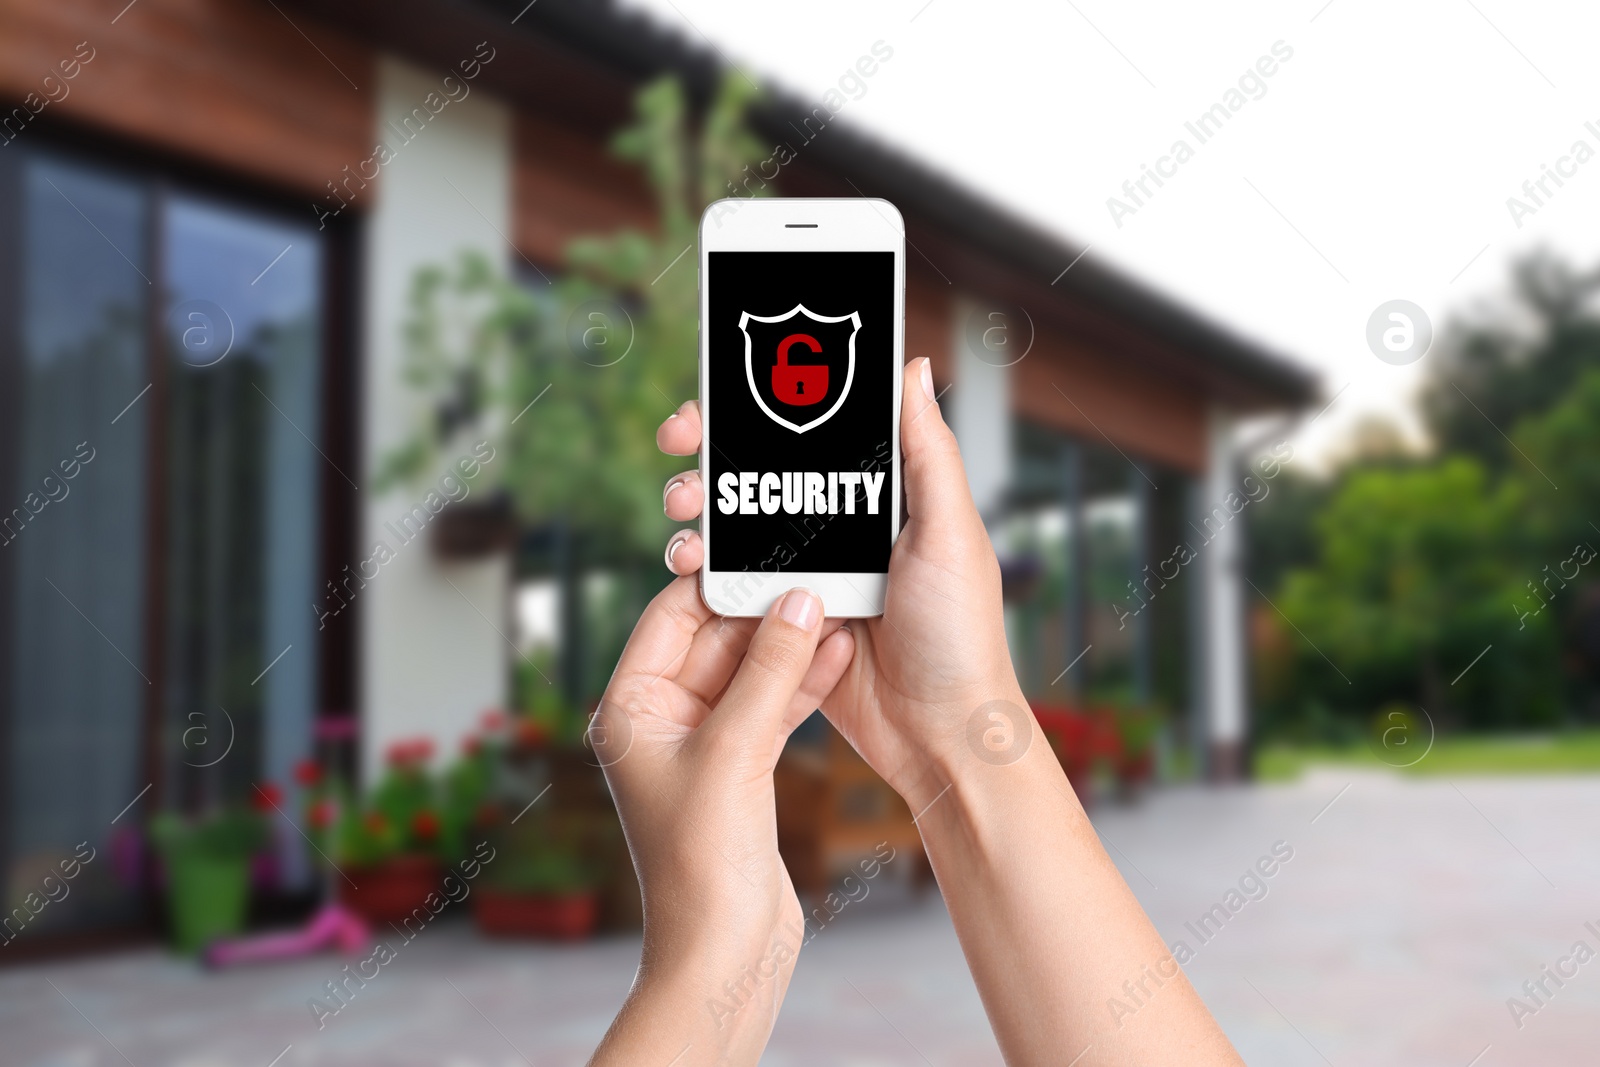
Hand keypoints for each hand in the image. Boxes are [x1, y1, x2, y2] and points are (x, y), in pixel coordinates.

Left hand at [588, 577, 853, 1064]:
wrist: (727, 950)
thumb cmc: (703, 859)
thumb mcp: (736, 750)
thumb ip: (768, 670)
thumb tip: (797, 599)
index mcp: (630, 708)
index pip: (670, 617)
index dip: (717, 581)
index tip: (764, 548)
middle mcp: (659, 721)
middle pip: (714, 640)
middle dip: (765, 610)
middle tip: (814, 572)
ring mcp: (702, 745)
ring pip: (749, 673)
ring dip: (790, 644)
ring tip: (838, 604)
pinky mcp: (741, 769)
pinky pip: (770, 707)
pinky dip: (802, 684)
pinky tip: (839, 654)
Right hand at [657, 357, 1023, 806]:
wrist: (938, 734)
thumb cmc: (961, 634)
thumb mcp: (952, 533)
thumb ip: (928, 453)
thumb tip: (910, 366)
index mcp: (883, 494)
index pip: (816, 429)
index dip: (768, 401)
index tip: (726, 390)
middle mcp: (841, 525)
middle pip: (762, 468)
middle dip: (713, 447)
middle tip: (680, 440)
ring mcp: (808, 572)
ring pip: (737, 521)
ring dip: (699, 505)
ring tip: (683, 509)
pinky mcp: (781, 619)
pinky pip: (730, 582)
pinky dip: (701, 566)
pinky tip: (687, 564)